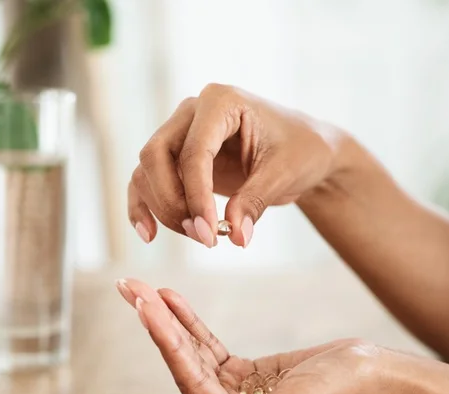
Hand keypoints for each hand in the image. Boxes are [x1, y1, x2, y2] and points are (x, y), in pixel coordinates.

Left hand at [116, 278, 395, 393]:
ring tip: (144, 288)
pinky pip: (210, 347)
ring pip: (192, 354)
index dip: (165, 342)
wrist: (375, 377)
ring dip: (168, 320)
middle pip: (183, 365)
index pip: (190, 382)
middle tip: (130, 288)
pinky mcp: (246, 375)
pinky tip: (172, 301)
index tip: (143, 306)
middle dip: (156, 325)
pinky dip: (191, 323)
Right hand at [128, 84, 348, 247]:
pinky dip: (144, 207)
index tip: (210, 233)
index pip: (193, 151)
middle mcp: (191, 112)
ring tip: (200, 237)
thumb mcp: (285, 174)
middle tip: (203, 237)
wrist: (305, 150)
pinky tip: (149, 234)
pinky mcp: (175, 158)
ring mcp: (179, 133)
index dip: (197, 196)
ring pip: (147, 171)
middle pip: (155, 156)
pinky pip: (146, 181)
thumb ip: (256, 201)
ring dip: (164, 209)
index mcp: (221, 101)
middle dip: (173, 202)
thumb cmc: (300, 150)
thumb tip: (237, 236)